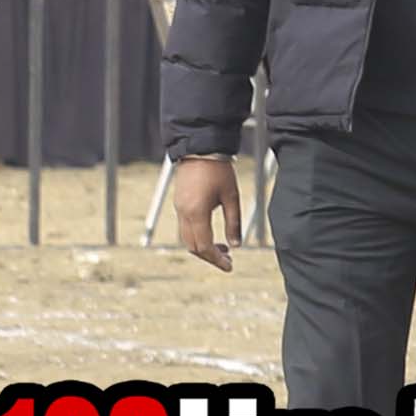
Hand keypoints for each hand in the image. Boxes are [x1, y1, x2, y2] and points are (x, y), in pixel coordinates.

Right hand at [165, 153, 239, 271]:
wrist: (200, 149)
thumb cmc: (219, 171)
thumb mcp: (231, 197)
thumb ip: (233, 222)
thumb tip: (236, 245)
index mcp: (196, 213)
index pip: (204, 246)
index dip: (216, 259)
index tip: (230, 266)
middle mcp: (183, 213)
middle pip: (193, 246)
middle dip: (210, 257)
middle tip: (228, 260)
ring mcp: (179, 208)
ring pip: (187, 238)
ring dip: (203, 248)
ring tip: (224, 249)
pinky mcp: (179, 204)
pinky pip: (185, 228)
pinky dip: (198, 237)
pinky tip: (214, 235)